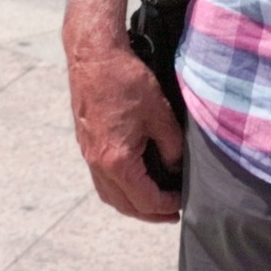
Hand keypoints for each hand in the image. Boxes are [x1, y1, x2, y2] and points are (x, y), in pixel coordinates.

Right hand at [66, 42, 184, 222]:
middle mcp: (98, 164)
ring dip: (132, 203)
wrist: (94, 55)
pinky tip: (133, 178)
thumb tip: (176, 168)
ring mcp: (89, 154)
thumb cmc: (126, 80)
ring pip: (110, 194)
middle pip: (124, 204)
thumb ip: (171, 146)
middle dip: (149, 213)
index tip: (184, 203)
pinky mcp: (86, 143)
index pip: (145, 199)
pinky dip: (119, 187)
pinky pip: (102, 178)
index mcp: (117, 161)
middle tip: (171, 214)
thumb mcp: (159, 112)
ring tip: (153, 202)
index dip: (167, 205)